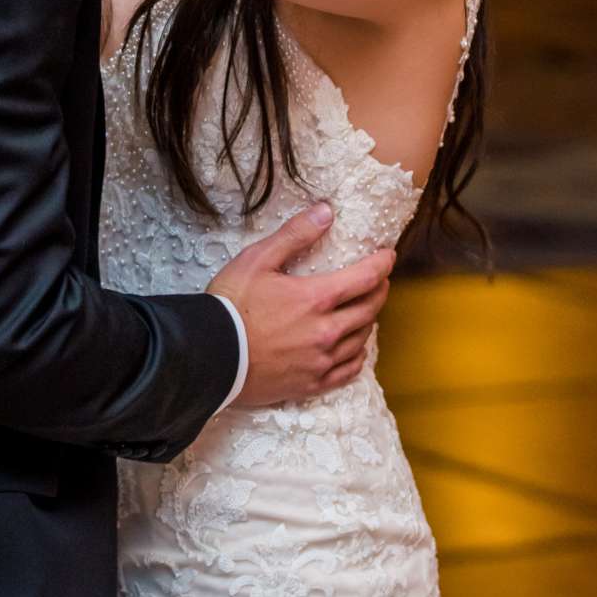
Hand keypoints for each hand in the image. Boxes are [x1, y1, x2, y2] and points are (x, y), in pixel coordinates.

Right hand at [208, 203, 393, 407]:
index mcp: (315, 298)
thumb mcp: (257, 260)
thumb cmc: (230, 306)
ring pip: (361, 340)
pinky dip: (358, 357)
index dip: (381, 264)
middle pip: (369, 309)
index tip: (388, 256)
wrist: (209, 357)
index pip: (364, 278)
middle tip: (380, 281)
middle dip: (379, 291)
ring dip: (369, 322)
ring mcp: (320, 361)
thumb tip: (325, 212)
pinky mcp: (311, 384)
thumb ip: (294, 235)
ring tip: (366, 311)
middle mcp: (325, 332)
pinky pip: (348, 371)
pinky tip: (356, 350)